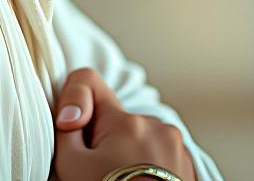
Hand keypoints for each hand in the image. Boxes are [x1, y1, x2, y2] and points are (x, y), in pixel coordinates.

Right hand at [51, 67, 196, 180]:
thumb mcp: (71, 164)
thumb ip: (65, 128)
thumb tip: (72, 112)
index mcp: (126, 120)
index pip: (87, 81)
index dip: (73, 102)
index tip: (73, 130)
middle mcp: (156, 126)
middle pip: (114, 119)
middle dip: (104, 140)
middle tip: (100, 172)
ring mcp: (177, 147)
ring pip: (137, 138)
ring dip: (127, 155)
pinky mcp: (189, 167)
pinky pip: (157, 155)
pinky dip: (146, 167)